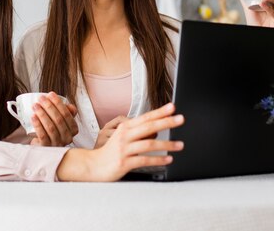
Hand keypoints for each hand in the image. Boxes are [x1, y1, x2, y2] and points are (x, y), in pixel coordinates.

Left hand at [29, 92, 78, 146]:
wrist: (42, 144)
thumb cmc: (53, 129)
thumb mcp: (62, 120)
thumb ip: (67, 112)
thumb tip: (70, 106)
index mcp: (73, 129)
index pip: (67, 114)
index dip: (58, 103)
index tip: (50, 94)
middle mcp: (68, 138)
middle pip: (59, 120)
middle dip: (49, 107)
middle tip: (41, 98)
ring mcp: (57, 144)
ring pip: (51, 127)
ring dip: (42, 114)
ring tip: (35, 106)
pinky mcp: (47, 147)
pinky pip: (43, 135)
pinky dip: (38, 124)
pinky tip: (33, 116)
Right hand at [55, 103, 184, 181]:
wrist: (92, 165)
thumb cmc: (110, 152)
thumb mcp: (122, 137)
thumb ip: (138, 132)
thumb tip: (157, 129)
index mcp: (125, 127)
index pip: (145, 117)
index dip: (159, 112)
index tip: (172, 107)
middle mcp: (124, 136)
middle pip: (149, 127)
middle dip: (167, 122)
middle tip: (181, 119)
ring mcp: (124, 149)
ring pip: (149, 144)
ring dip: (167, 144)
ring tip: (180, 145)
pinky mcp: (124, 162)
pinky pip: (144, 160)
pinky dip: (158, 160)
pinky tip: (168, 160)